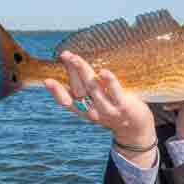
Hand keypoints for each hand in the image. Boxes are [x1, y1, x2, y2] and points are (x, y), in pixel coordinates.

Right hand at [44, 51, 156, 165]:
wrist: (136, 128)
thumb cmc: (114, 110)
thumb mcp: (96, 104)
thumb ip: (86, 89)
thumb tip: (75, 65)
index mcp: (84, 110)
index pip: (67, 102)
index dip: (56, 92)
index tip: (47, 80)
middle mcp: (94, 111)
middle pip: (79, 90)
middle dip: (71, 72)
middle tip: (65, 55)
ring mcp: (109, 109)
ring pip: (93, 89)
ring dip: (84, 73)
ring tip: (77, 59)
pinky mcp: (123, 105)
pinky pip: (115, 92)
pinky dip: (109, 82)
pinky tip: (104, 72)